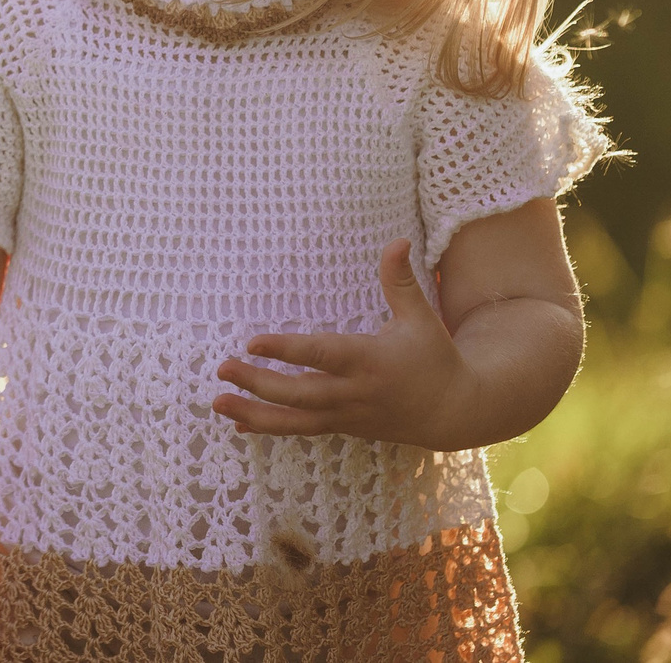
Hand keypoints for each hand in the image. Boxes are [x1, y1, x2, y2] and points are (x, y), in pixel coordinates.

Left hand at [214, 240, 478, 451]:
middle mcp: (353, 392)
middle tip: (222, 369)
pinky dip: (269, 427)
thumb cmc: (434, 357)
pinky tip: (238, 423)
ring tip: (217, 403)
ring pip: (295, 420)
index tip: (252, 342)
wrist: (453, 412)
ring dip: (254, 413)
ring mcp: (346, 415)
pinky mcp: (342, 427)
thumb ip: (399, 281)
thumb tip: (398, 240)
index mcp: (369, 360)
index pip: (321, 355)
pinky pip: (301, 431)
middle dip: (258, 383)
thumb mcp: (420, 317)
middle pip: (299, 393)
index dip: (286, 350)